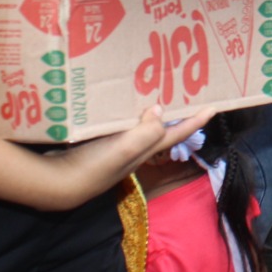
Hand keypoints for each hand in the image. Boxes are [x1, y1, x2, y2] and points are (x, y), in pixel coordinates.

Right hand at [33, 104, 213, 210]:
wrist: (56, 184)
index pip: (177, 133)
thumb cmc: (93, 167)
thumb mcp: (124, 149)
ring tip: (153, 88)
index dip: (196, 121)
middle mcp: (134, 148)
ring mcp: (115, 147)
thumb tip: (162, 110)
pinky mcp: (98, 144)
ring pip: (139, 125)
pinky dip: (123, 112)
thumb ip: (146, 132)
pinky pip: (118, 123)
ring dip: (148, 109)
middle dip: (175, 111)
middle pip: (161, 128)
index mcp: (145, 149)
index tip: (215, 107)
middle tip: (183, 90)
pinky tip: (117, 100)